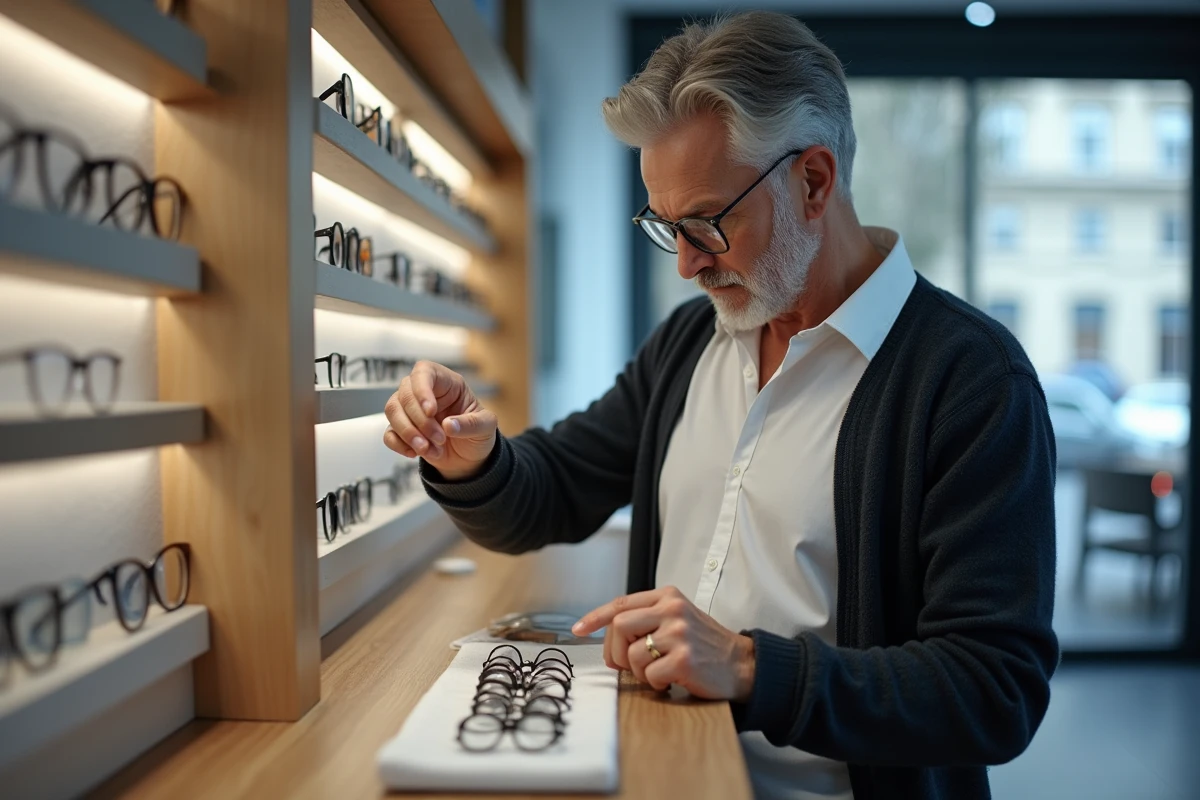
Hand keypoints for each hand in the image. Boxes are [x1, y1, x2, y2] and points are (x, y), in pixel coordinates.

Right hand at [383, 360, 497, 480]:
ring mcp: (411, 411)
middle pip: (405, 393)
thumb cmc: (478, 435)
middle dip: (420, 420)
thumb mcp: (486, 427)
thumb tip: (448, 425)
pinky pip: (388, 433)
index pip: (424, 371)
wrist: (470, 459)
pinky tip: (416, 453)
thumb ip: (472, 424)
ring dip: (408, 433)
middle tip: (440, 439)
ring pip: (392, 410)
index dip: (422, 389)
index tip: (431, 411)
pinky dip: (399, 444)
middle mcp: (425, 392)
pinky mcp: (402, 430)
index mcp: (447, 383)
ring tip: (428, 449)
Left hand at [572, 586, 755, 701]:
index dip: (595, 617)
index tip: (579, 629)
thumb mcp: (678, 619)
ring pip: (632, 654)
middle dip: (616, 651)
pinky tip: (670, 680)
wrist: (743, 664)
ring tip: (657, 672)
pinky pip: (649, 675)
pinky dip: (655, 683)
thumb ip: (647, 619)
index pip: (621, 603)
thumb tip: (610, 639)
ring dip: (638, 671)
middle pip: (619, 626)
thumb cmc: (707, 645)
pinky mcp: (684, 658)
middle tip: (626, 665)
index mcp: (668, 596)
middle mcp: (672, 610)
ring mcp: (679, 633)